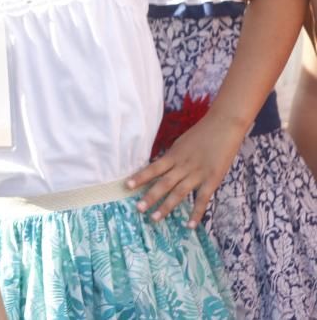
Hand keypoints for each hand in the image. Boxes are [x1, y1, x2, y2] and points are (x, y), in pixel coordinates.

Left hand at [128, 113, 244, 226]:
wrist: (224, 125)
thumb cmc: (203, 133)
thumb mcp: (182, 143)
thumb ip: (173, 157)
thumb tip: (160, 167)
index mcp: (174, 155)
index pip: (153, 168)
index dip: (140, 177)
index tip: (126, 185)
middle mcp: (183, 165)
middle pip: (164, 182)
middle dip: (150, 196)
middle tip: (138, 209)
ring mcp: (198, 173)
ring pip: (179, 192)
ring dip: (167, 206)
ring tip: (155, 218)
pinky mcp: (213, 179)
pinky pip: (203, 199)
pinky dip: (196, 213)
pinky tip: (189, 225)